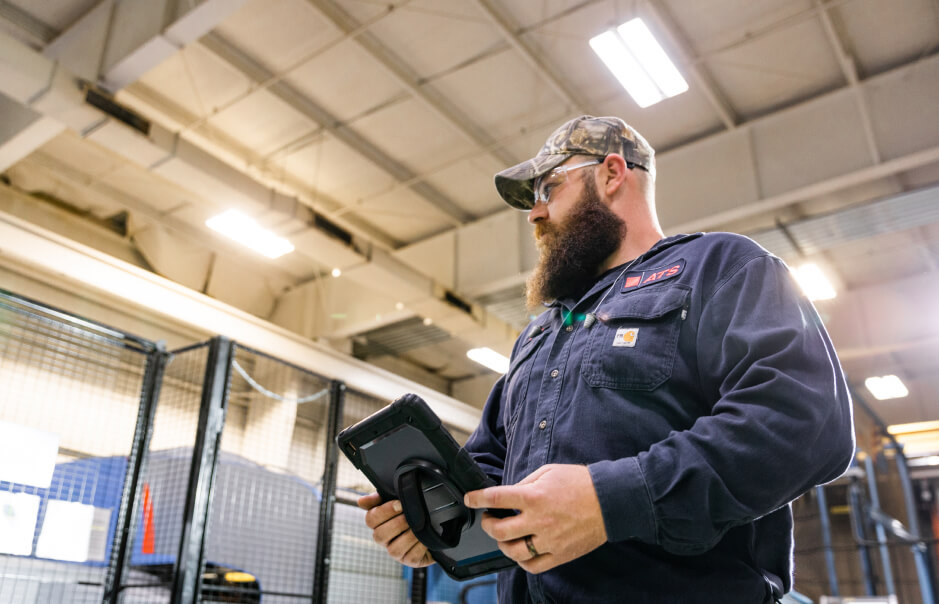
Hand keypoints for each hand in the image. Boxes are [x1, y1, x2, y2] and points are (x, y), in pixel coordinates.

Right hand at [357, 493, 434, 567]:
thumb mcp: (398, 499)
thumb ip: (379, 497)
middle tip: (409, 516)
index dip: (385, 511)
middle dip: (396, 524)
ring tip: (419, 527)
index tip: (400, 504)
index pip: (371, 519)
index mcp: (378, 523)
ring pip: (394, 550)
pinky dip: (419, 546)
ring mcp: (396, 552)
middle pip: (379, 536)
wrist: (435, 524)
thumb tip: (361, 501)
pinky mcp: (410, 560)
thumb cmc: (412, 510)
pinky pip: (411, 557)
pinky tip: (425, 538)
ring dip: (408, 536)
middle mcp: (384, 539)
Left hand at [464, 464, 607, 573]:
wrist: (610, 501)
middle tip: (489, 518)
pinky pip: (533, 566)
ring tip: (504, 535)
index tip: (470, 498)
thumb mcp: (548, 472)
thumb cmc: (580, 483)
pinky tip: (521, 551)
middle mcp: (538, 521)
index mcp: (534, 497)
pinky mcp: (559, 554)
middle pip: (498, 530)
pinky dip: (521, 561)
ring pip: (512, 551)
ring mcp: (549, 541)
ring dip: (502, 543)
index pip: (496, 498)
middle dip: (487, 524)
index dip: (477, 498)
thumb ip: (525, 484)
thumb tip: (509, 495)